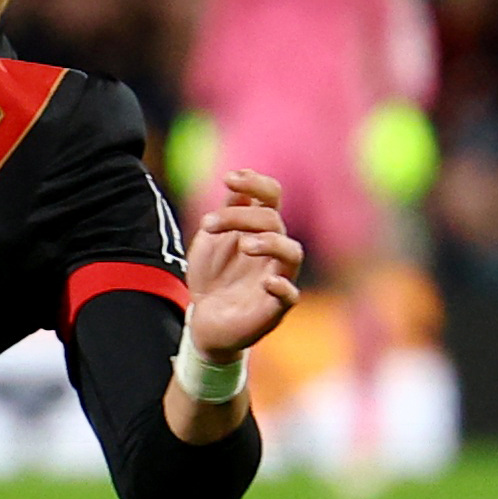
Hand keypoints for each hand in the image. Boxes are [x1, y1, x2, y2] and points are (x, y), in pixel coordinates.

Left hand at [184, 169, 303, 360]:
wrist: (204, 320)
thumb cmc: (213, 276)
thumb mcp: (211, 241)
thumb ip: (226, 214)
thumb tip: (236, 183)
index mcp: (259, 230)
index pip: (271, 198)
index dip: (256, 184)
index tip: (229, 178)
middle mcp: (273, 251)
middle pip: (272, 221)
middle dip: (239, 217)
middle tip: (207, 224)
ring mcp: (277, 278)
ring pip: (293, 253)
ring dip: (271, 243)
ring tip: (245, 245)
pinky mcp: (274, 308)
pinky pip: (291, 296)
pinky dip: (282, 287)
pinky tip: (265, 282)